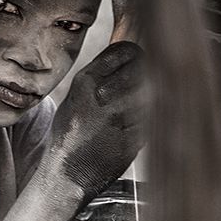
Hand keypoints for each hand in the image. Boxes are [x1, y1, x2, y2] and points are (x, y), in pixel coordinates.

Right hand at [45, 41, 147, 201]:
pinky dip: (151, 120)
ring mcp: (120, 118)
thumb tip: (124, 44)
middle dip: (146, 75)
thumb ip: (99, 74)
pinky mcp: (134, 138)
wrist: (66, 176)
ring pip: (152, 93)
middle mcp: (103, 96)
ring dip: (149, 98)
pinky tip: (136, 128)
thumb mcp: (75, 97)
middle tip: (142, 86)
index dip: (136, 55)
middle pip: (143, 68)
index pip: (125, 50)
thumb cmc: (69, 136)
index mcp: (85, 81)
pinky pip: (153, 119)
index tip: (137, 63)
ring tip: (137, 109)